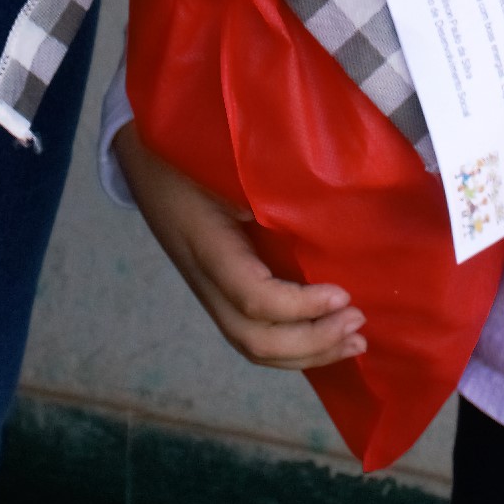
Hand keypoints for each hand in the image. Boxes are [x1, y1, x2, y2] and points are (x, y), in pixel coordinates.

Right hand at [117, 122, 363, 370]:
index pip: (252, 297)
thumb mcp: (227, 159)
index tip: (343, 294)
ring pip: (251, 345)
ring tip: (352, 343)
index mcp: (207, 244)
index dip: (299, 306)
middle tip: (359, 325)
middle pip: (253, 338)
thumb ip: (269, 180)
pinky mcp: (217, 290)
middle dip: (311, 342)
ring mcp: (207, 289)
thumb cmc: (190, 151)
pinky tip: (324, 336)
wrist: (144, 155)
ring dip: (306, 353)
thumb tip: (329, 192)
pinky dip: (291, 345)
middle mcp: (204, 278)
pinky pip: (251, 330)